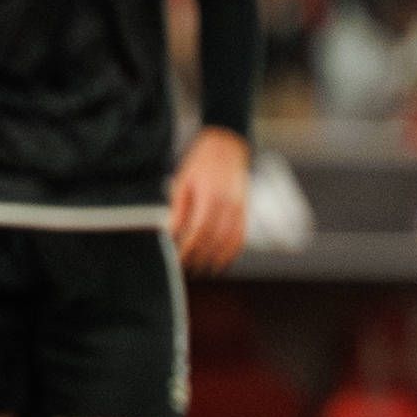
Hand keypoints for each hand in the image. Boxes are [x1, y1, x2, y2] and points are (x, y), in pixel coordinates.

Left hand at [172, 127, 250, 272]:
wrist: (227, 147)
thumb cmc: (201, 163)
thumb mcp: (183, 182)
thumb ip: (179, 210)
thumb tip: (172, 232)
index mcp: (210, 197)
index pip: (199, 231)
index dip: (189, 248)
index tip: (180, 258)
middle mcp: (228, 205)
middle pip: (214, 239)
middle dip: (201, 256)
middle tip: (189, 268)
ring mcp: (239, 208)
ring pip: (230, 241)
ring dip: (218, 258)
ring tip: (205, 269)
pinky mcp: (245, 210)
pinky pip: (241, 235)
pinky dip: (233, 250)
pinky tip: (223, 259)